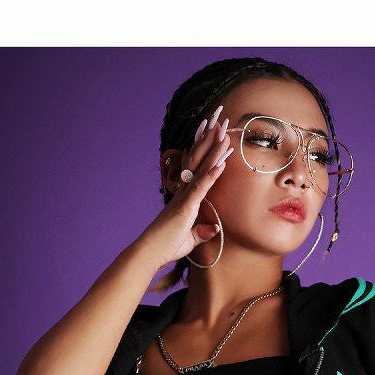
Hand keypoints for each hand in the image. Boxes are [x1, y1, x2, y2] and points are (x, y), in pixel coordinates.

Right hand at [137, 103, 233, 268]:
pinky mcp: (186, 207)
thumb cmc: (167, 246)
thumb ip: (202, 232)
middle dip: (210, 141)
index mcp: (185, 197)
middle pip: (199, 161)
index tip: (215, 134)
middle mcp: (184, 192)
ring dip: (213, 151)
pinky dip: (211, 175)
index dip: (206, 151)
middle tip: (220, 121)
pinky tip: (221, 162)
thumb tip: (213, 229)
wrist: (151, 252)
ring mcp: (184, 198)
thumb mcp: (190, 239)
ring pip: (201, 169)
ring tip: (223, 133)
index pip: (198, 169)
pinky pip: (201, 188)